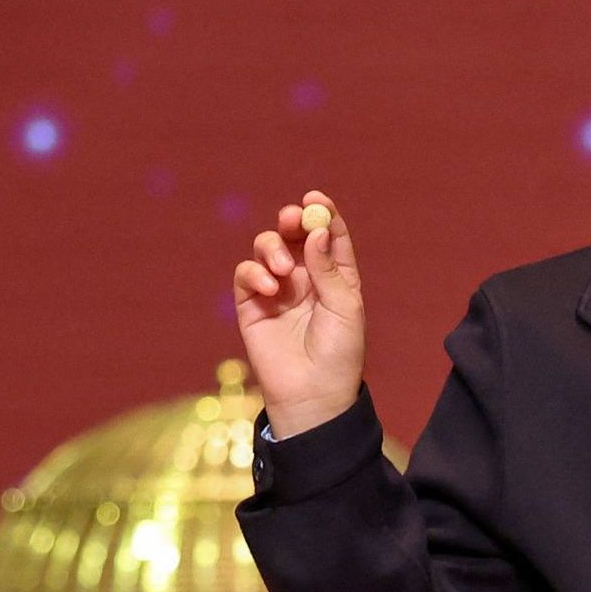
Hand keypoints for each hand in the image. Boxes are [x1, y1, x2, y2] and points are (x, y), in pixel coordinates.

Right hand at [231, 193, 366, 438]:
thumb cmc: (339, 352)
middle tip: (291, 218)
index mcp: (336, 276)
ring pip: (267, 249)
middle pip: (294, 235)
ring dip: (273, 249)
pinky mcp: (251, 304)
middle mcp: (306, 278)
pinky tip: (270, 288)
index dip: (323, 214)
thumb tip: (317, 230)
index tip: (315, 198)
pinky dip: (255, 273)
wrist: (312, 392)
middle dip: (291, 221)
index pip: (329, 236)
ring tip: (285, 271)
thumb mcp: (344, 308)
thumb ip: (328, 270)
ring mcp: (278, 289)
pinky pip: (246, 275)